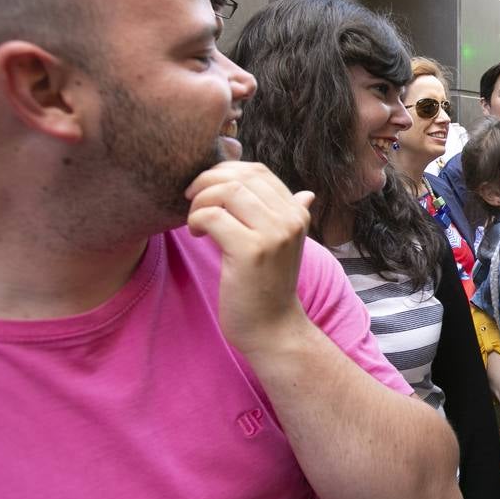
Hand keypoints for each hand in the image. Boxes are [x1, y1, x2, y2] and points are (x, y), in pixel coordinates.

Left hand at [185, 161, 314, 354]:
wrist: (272, 327)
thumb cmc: (270, 285)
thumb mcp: (285, 245)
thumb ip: (291, 215)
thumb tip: (306, 193)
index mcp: (297, 212)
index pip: (257, 171)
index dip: (225, 171)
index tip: (207, 190)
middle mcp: (290, 218)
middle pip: (241, 175)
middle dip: (207, 181)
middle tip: (192, 200)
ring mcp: (273, 234)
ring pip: (226, 190)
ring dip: (200, 201)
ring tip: (195, 220)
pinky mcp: (251, 251)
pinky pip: (213, 216)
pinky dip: (196, 220)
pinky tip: (197, 234)